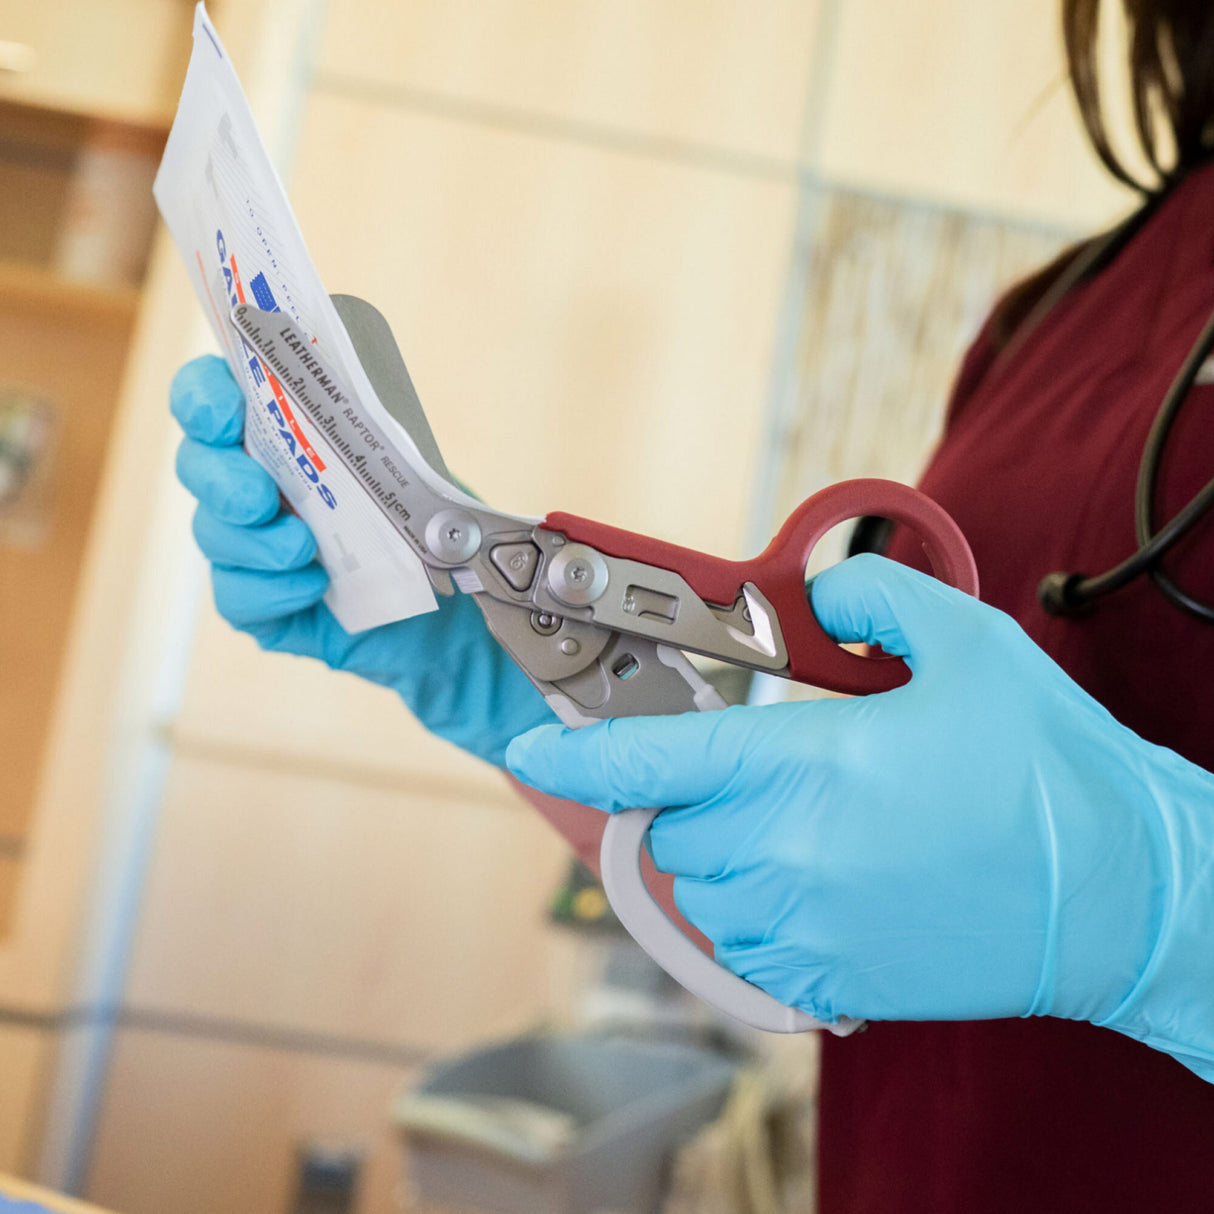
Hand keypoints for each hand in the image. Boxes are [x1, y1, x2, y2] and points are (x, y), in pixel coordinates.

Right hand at [171, 354, 553, 765]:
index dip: (202, 398)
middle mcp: (251, 481)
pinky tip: (313, 586)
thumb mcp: (410, 467)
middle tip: (260, 499)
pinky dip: (273, 590)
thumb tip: (363, 419)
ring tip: (303, 549)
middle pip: (196, 465)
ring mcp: (249, 545)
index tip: (225, 415)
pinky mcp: (260, 604)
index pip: (210, 397)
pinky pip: (238, 597)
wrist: (453, 606)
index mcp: (280, 431)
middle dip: (221, 480)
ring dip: (254, 541)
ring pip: (213, 534)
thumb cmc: (424, 522)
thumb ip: (377, 436)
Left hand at [507, 554, 1213, 1078]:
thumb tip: (822, 595)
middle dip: (702, 792)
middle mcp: (786, 853)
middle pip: (675, 823)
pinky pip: (744, 950)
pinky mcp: (830, 985)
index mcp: (805, 765)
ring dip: (731, 853)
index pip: (654, 757)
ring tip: (814, 830)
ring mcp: (804, 930)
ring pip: (703, 888)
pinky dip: (760, 914)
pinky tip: (827, 884)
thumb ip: (874, 598)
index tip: (530, 749)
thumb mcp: (969, 647)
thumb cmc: (1047, 775)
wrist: (1124, 897)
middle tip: (778, 771)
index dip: (580, 754)